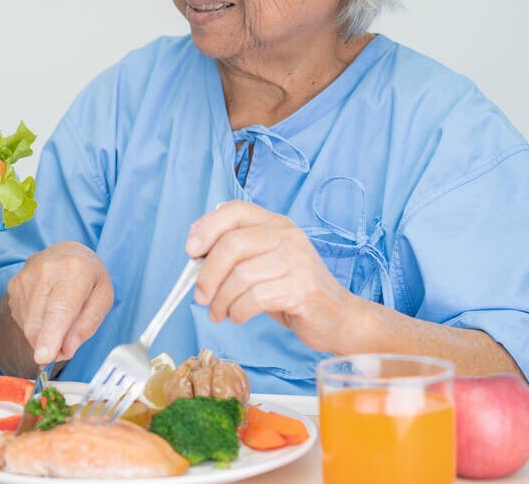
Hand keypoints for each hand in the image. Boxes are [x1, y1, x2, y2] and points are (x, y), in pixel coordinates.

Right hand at [6, 241, 113, 364]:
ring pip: (28, 326)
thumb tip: (67, 349)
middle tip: (65, 346)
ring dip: (43, 337)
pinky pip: (22, 321)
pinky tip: (46, 311)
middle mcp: (45, 271)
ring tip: (59, 320)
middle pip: (38, 323)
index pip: (59, 309)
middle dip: (49, 346)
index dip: (51, 335)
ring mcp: (25, 278)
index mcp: (74, 271)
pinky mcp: (13, 286)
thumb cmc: (88, 277)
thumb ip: (88, 324)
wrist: (66, 253)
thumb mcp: (103, 298)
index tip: (44, 357)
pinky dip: (35, 326)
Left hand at [185, 201, 359, 351]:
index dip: (207, 227)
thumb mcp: (261, 264)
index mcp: (275, 223)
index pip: (235, 210)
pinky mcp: (302, 288)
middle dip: (207, 274)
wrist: (337, 317)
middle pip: (232, 245)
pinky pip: (255, 298)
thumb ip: (234, 254)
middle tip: (199, 296)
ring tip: (218, 313)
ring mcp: (297, 260)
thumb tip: (193, 255)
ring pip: (241, 276)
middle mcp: (287, 236)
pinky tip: (237, 316)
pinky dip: (237, 311)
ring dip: (220, 300)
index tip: (190, 251)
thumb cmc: (290, 289)